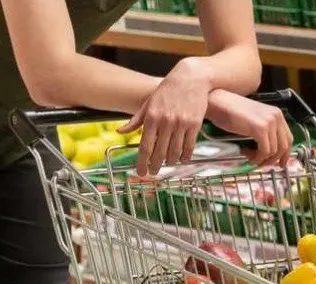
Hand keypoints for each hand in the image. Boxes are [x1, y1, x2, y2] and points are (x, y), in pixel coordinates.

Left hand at [119, 59, 211, 175]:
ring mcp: (181, 123)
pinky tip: (181, 158)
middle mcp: (166, 121)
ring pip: (175, 151)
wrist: (191, 78)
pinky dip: (185, 156)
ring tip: (167, 163)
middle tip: (152, 172)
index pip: (145, 146)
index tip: (140, 172)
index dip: (142, 162)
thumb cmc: (167, 90)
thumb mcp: (148, 103)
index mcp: (151, 117)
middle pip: (159, 152)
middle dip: (155, 166)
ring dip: (170, 161)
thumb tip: (120, 131)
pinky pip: (189, 146)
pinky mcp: (195, 124)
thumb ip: (135, 120)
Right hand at [205, 90, 292, 167]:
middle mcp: (276, 116)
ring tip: (249, 156)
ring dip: (261, 158)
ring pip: (273, 151)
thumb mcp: (253, 120)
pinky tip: (247, 154)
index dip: (285, 154)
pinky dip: (257, 158)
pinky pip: (264, 151)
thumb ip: (264, 131)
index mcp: (276, 113)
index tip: (280, 163)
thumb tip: (269, 151)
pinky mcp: (260, 129)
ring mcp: (269, 122)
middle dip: (273, 159)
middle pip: (284, 146)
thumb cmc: (229, 111)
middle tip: (262, 164)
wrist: (217, 102)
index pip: (288, 138)